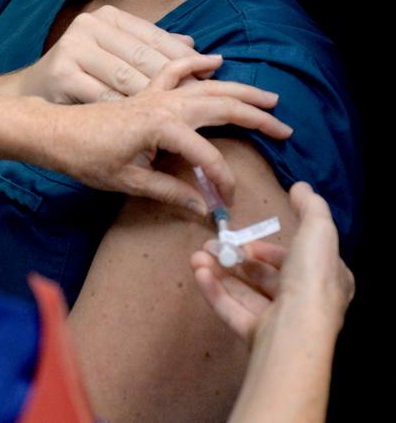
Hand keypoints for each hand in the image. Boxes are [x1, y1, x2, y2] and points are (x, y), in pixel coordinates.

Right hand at [18, 4, 203, 102]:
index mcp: (107, 16)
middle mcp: (89, 26)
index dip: (185, 57)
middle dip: (179, 80)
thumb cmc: (81, 76)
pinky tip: (150, 131)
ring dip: (158, 102)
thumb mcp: (115, 54)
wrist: (30, 96)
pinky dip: (130, 116)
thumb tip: (192, 43)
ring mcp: (74, 49)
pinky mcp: (63, 76)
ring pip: (128, 80)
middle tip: (206, 99)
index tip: (212, 72)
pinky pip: (107, 100)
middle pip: (144, 58)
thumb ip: (149, 48)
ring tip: (187, 117)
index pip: (155, 37)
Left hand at [36, 53, 292, 210]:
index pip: (207, 155)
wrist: (55, 133)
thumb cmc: (87, 159)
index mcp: (162, 128)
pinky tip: (213, 58)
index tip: (227, 201)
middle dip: (255, 117)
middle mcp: (165, 104)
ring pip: (207, 86)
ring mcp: (156, 93)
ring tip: (267, 97)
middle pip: (220, 107)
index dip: (221, 179)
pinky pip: (176, 70)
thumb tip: (204, 208)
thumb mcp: (128, 182)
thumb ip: (170, 192)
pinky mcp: (147, 91)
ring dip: (239, 90)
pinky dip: (195, 62)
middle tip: (284, 128)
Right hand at [190, 182, 354, 344]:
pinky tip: (198, 272)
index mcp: (326, 282)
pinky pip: (231, 311)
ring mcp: (279, 323)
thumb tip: (301, 186)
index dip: (272, 249)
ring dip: (220, 271)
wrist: (296, 328)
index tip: (250, 238)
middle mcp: (304, 304)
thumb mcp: (318, 231)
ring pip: (245, 294)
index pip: (297, 262)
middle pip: (266, 278)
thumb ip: (310, 207)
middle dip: (238, 258)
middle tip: (214, 245)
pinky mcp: (256, 336)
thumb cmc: (311, 277)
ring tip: (197, 256)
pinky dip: (214, 291)